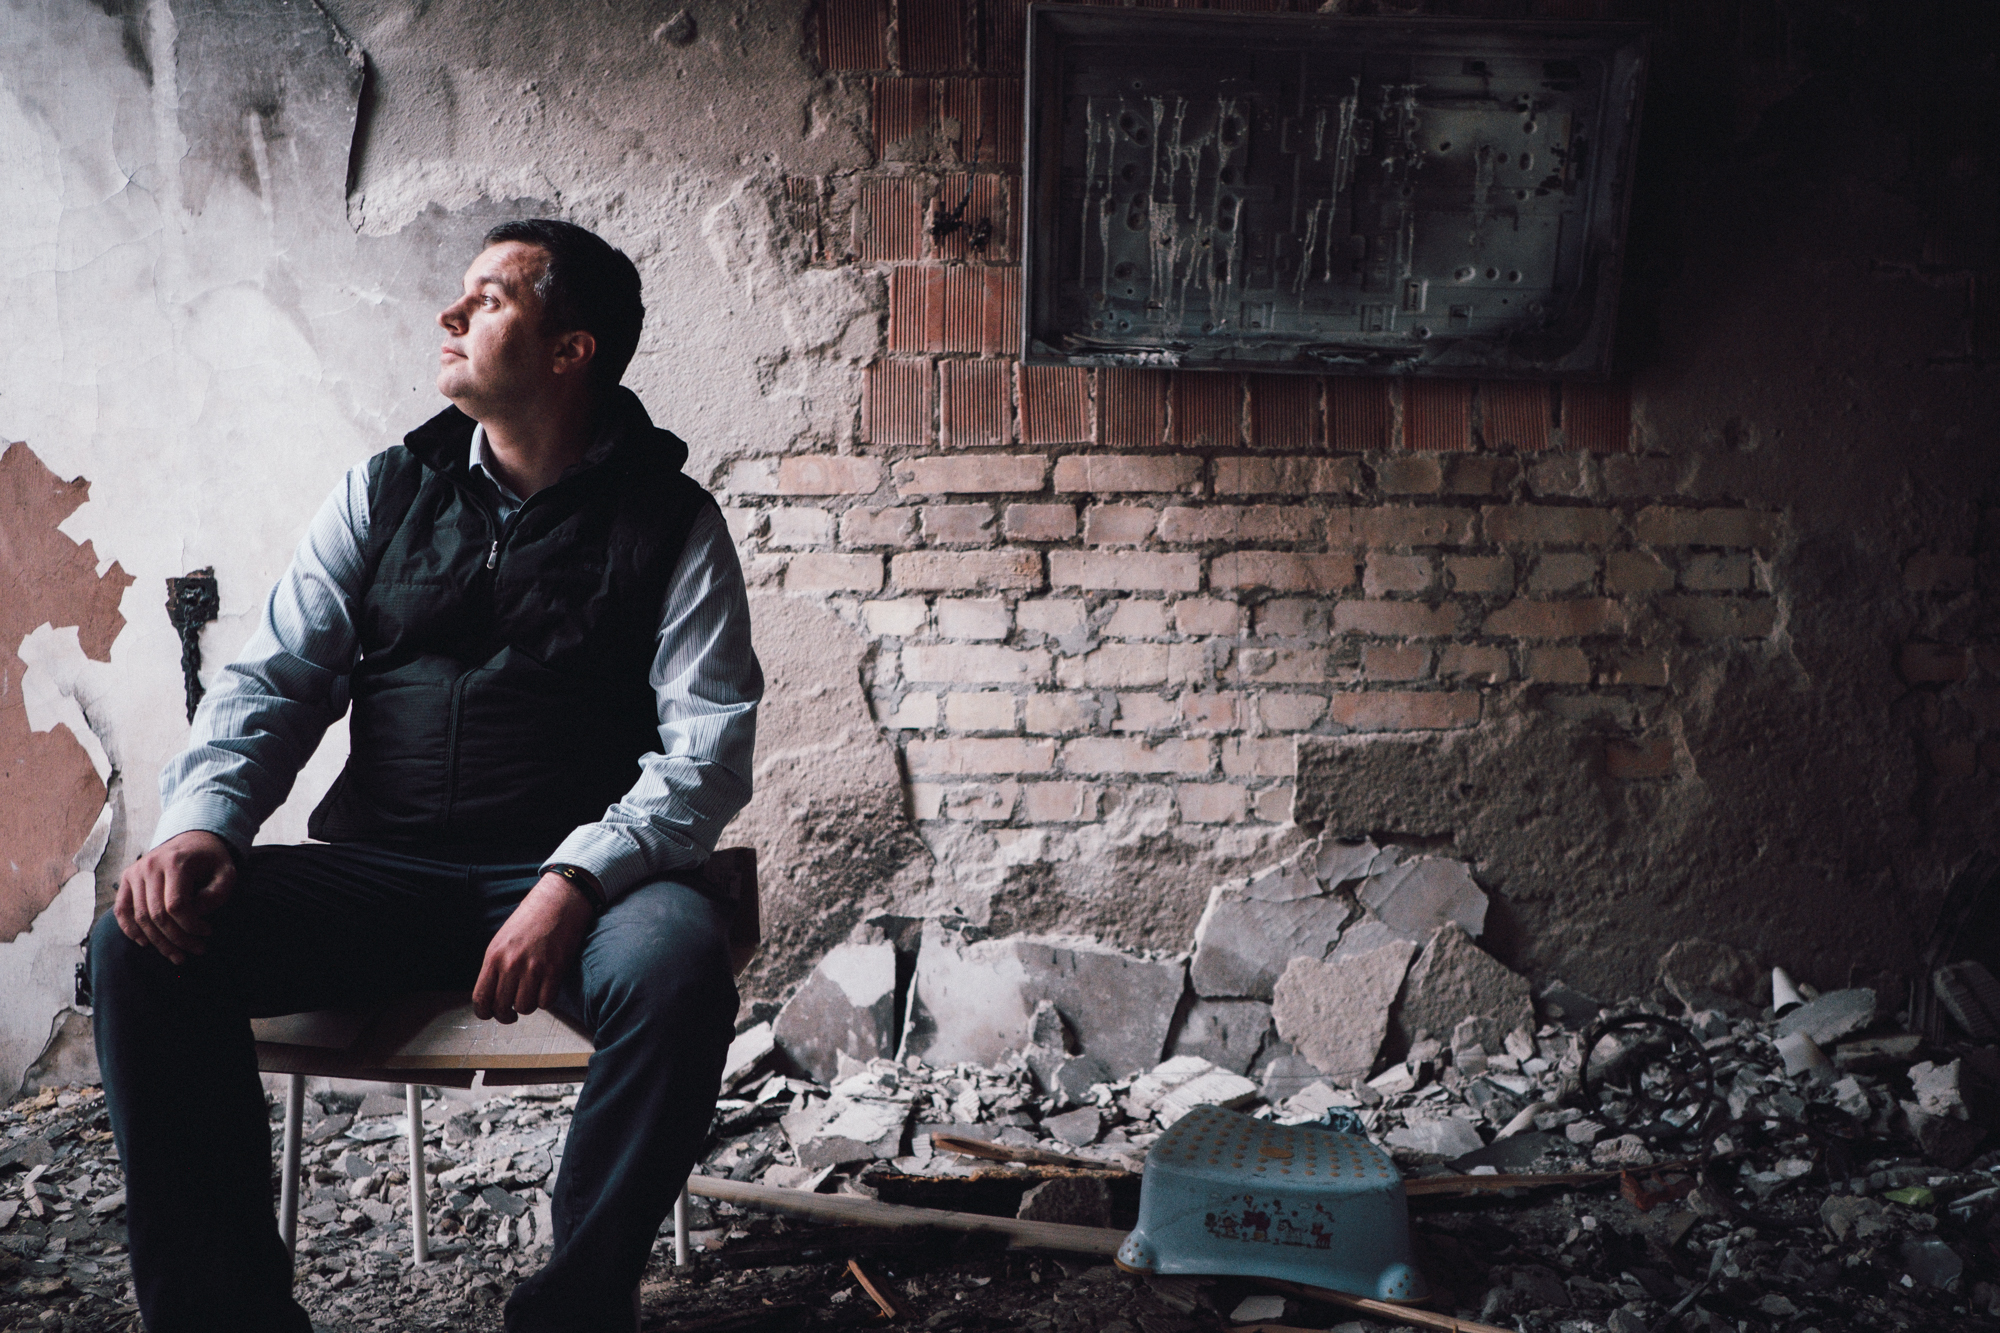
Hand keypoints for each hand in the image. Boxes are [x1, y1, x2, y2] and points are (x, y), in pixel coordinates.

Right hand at [114, 830, 236, 963]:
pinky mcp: (126, 878)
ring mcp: (135, 872)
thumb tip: (195, 915)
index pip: (176, 905)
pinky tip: (146, 943)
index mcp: (176, 862)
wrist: (193, 839)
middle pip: (156, 915)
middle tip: (196, 950)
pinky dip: (130, 930)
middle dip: (176, 939)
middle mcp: (150, 866)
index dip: (191, 925)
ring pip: (140, 917)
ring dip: (157, 942)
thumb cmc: (212, 860)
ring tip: (177, 955)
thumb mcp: (226, 872)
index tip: (207, 932)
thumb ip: (217, 893)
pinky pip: (122, 910)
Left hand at [472, 875, 595, 1023]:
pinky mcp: (555, 970)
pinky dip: (545, 1000)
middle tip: (512, 1011)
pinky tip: (545, 989)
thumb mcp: (502, 941)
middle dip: (506, 1014)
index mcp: (494, 957)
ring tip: (531, 995)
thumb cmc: (530, 920)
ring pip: (524, 1008)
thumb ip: (495, 967)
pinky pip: (546, 1002)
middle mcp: (511, 964)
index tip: (491, 1014)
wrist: (558, 902)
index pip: (481, 998)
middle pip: (502, 1007)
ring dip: (527, 1006)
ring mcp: (533, 968)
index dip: (485, 1012)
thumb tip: (493, 995)